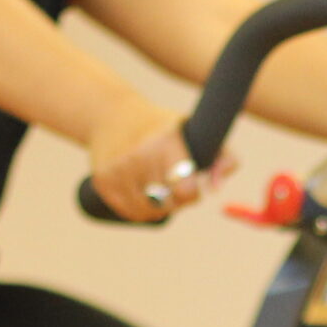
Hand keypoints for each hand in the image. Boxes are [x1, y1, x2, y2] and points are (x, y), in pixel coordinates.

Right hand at [88, 94, 233, 222]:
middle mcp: (140, 155)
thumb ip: (224, 158)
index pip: (185, 188)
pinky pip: (128, 212)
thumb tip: (214, 189)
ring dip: (157, 208)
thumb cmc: (163, 127)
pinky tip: (141, 192)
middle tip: (173, 185)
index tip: (190, 184)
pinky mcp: (103, 181)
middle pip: (166, 203)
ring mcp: (119, 169)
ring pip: (147, 211)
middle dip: (175, 200)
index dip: (191, 194)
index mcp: (165, 142)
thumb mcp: (195, 131)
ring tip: (157, 188)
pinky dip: (138, 209)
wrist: (111, 114)